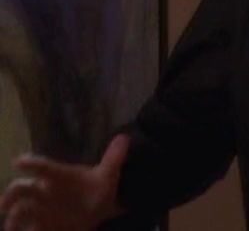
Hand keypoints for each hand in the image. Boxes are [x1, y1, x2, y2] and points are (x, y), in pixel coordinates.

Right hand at [0, 134, 128, 230]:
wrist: (100, 209)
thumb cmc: (98, 189)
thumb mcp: (108, 175)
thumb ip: (114, 158)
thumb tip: (125, 138)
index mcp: (58, 175)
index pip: (43, 167)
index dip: (32, 163)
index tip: (20, 161)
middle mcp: (45, 191)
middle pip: (22, 189)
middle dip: (12, 194)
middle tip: (6, 204)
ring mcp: (41, 209)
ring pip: (20, 211)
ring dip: (14, 218)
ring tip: (12, 227)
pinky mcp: (42, 226)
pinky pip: (29, 230)